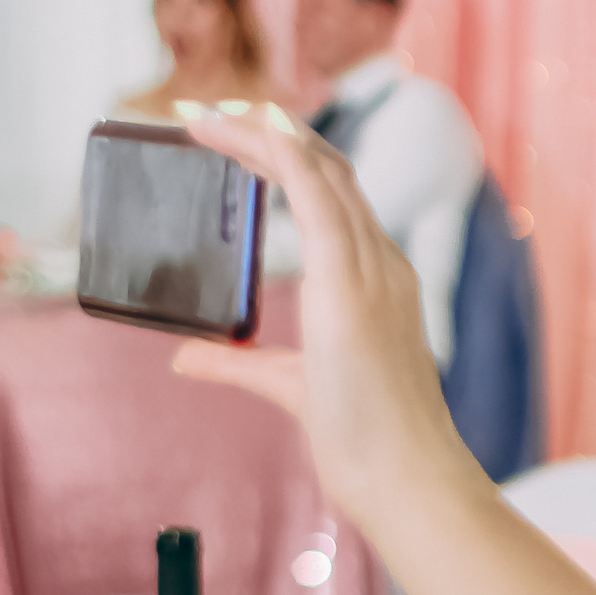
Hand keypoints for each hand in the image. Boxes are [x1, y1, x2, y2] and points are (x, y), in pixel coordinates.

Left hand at [168, 108, 481, 522]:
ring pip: (321, 173)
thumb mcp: (290, 386)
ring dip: (262, 134)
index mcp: (376, 282)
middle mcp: (381, 264)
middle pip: (328, 171)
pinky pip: (318, 199)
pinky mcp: (350, 285)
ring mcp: (372, 270)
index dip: (288, 159)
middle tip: (207, 116)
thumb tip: (187, 355)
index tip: (239, 139)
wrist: (408, 477)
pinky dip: (282, 156)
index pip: (334, 198)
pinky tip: (250, 131)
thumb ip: (240, 364)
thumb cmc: (370, 442)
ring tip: (208, 118)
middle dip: (269, 133)